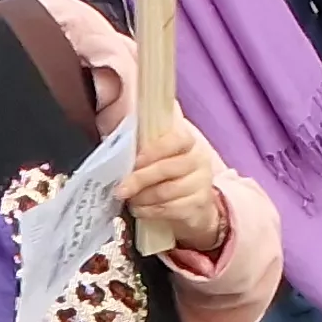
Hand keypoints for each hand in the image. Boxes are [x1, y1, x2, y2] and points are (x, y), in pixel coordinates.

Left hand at [121, 122, 232, 254]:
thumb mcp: (157, 151)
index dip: (153, 150)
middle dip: (139, 179)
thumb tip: (119, 110)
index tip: (134, 161)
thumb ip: (142, 137)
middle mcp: (199, 159)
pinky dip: (150, 211)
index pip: (176, 139)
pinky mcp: (199, 205)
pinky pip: (170, 209)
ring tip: (129, 200)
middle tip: (120, 189)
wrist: (193, 202)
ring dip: (142, 198)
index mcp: (188, 140)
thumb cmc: (166, 172)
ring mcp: (202, 183)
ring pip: (167, 191)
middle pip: (167, 168)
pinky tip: (139, 210)